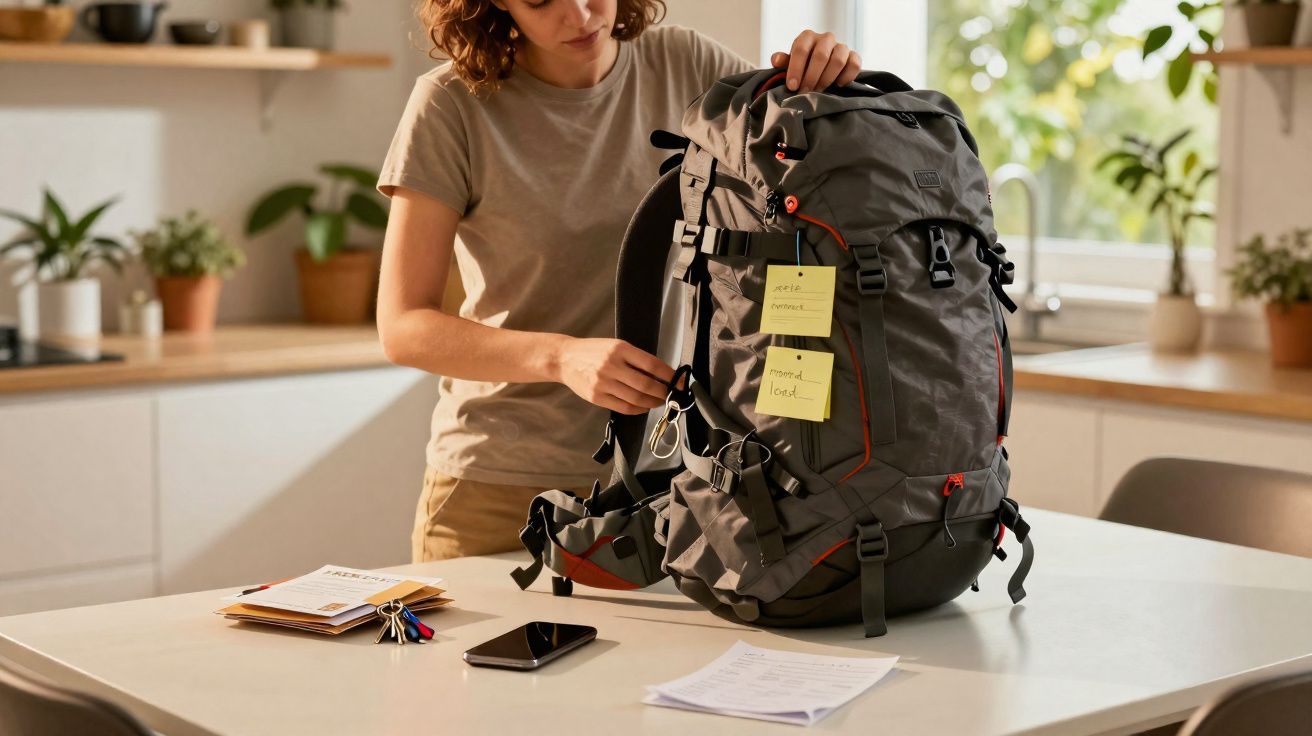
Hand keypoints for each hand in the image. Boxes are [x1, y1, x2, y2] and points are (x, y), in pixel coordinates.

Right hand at [555, 337, 675, 414]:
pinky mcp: (597, 397)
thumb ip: (636, 359)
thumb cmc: (594, 351)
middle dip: (664, 392)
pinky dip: (639, 409)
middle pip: (646, 384)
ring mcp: (603, 383)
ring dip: (653, 402)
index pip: (652, 364)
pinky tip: (644, 406)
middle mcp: (611, 365)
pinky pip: (624, 407)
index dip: (669, 375)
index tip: (680, 381)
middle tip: (672, 394)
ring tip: (660, 401)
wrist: (565, 358)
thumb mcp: (616, 346)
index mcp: (619, 349)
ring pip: (636, 398)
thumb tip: (662, 375)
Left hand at [771, 30, 861, 92]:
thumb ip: (783, 61)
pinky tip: (838, 85)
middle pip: (821, 56)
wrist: (819, 69)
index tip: (792, 86)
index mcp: (807, 37)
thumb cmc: (801, 66)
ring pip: (838, 60)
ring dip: (827, 79)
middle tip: (805, 93)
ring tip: (818, 92)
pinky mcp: (853, 57)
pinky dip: (846, 77)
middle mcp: (826, 38)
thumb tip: (775, 60)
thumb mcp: (789, 64)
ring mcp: (841, 47)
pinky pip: (854, 64)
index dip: (796, 69)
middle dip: (811, 77)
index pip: (801, 49)